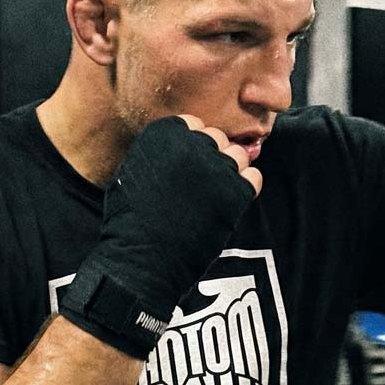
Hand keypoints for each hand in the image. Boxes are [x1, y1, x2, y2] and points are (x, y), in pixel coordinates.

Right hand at [59, 115, 258, 356]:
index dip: (193, 146)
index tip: (188, 165)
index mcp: (164, 133)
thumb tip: (183, 146)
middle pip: (217, 139)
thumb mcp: (133, 172)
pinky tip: (228, 204)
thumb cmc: (131, 220)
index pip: (194, 125)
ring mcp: (216, 167)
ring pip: (238, 156)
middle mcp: (192, 143)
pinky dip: (245, 189)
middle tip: (200, 186)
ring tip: (212, 197)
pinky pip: (254, 178)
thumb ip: (160, 152)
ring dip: (230, 172)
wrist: (143, 259)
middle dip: (212, 158)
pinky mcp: (235, 192)